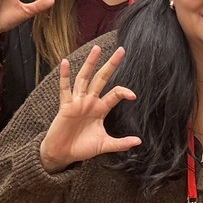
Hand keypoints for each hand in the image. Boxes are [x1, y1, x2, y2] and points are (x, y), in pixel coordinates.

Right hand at [38, 46, 139, 173]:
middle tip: (122, 50)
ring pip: (84, 78)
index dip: (124, 92)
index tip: (133, 95)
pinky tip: (65, 62)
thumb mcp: (104, 145)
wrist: (63, 154)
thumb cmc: (82, 147)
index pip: (115, 94)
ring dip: (90, 63)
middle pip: (102, 78)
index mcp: (101, 109)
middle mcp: (90, 101)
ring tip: (97, 49)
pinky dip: (64, 75)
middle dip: (111, 65)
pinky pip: (64, 88)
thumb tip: (139, 142)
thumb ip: (121, 144)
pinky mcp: (65, 106)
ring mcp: (77, 102)